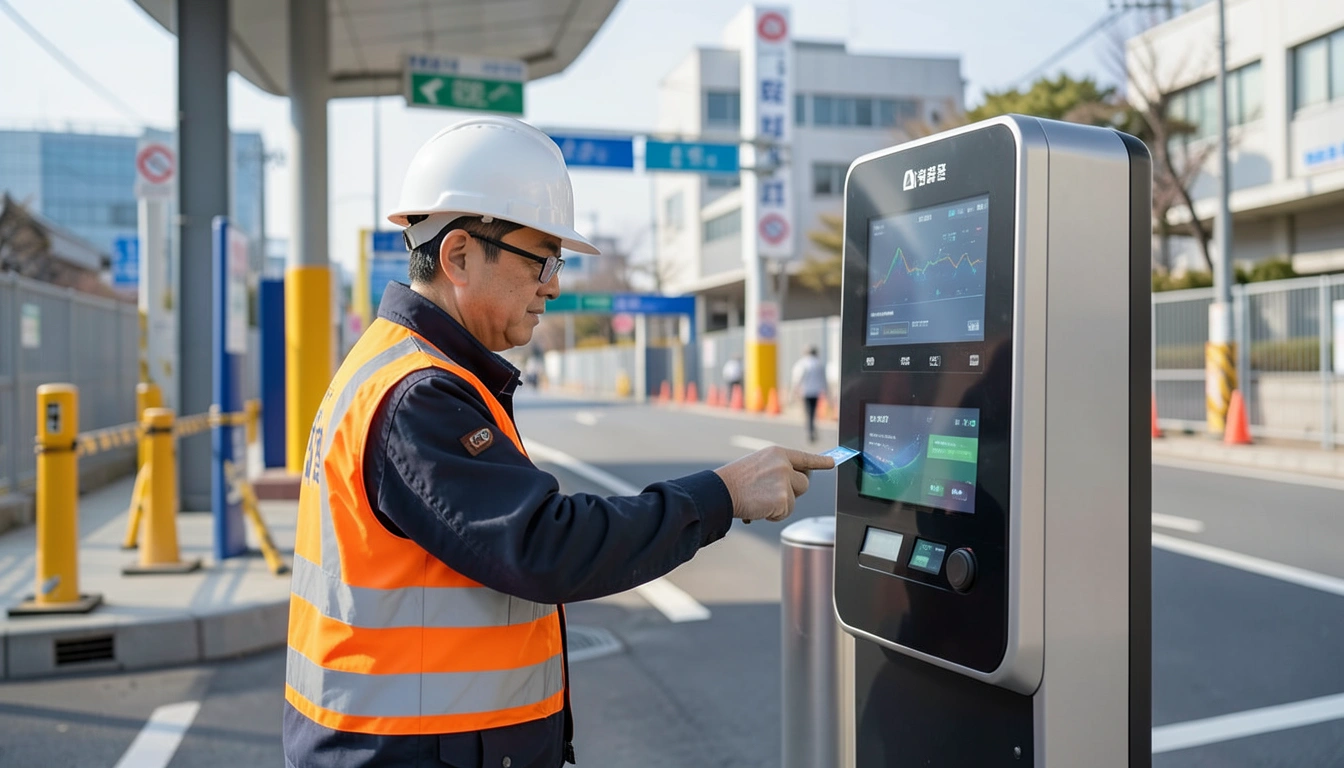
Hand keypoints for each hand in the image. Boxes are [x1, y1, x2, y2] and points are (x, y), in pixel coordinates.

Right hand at [713, 446, 834, 522]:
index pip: (804, 457)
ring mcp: (784, 481)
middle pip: (804, 483)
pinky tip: (759, 507)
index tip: (833, 462)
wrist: (721, 491)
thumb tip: (795, 480)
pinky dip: (774, 514)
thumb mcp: (758, 465)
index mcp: (777, 453)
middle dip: (792, 492)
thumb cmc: (735, 480)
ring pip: (795, 499)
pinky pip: (786, 512)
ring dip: (781, 504)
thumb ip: (778, 469)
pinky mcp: (783, 499)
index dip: (820, 461)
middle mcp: (784, 464)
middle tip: (770, 493)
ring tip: (760, 499)